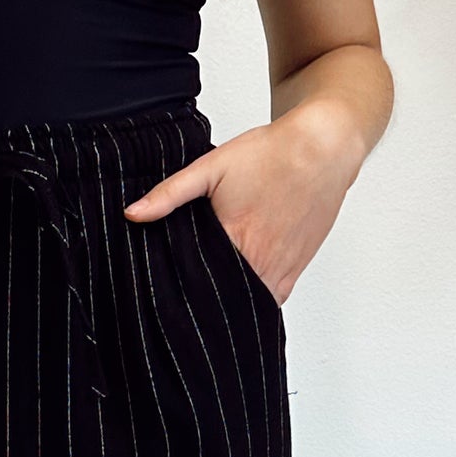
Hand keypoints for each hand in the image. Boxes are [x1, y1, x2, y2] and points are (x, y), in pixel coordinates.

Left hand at [121, 103, 369, 300]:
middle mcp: (260, 261)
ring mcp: (281, 269)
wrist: (322, 150)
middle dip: (199, 304)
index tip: (160, 295)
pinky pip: (272, 301)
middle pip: (222, 301)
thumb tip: (133, 213)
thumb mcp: (211, 166)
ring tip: (204, 303)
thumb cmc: (271, 155)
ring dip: (227, 305)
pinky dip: (253, 301)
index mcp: (235, 239)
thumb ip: (170, 193)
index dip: (177, 291)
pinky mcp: (295, 270)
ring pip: (248, 306)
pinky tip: (236, 294)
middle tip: (178, 306)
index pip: (196, 285)